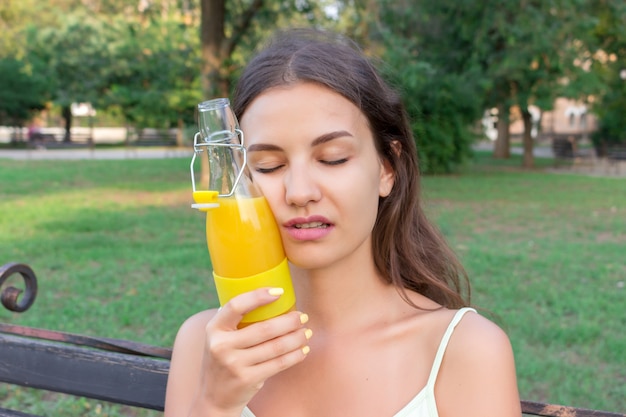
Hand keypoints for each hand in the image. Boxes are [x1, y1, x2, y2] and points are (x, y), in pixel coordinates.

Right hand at [194, 288, 310, 415]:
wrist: (214, 397)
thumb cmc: (224, 359)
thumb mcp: (220, 338)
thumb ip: (237, 321)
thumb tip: (273, 299)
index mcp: (214, 328)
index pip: (236, 306)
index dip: (258, 296)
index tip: (279, 292)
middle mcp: (222, 346)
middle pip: (264, 328)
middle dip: (290, 321)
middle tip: (303, 316)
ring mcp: (234, 364)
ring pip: (276, 346)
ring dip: (297, 337)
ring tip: (306, 332)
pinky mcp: (248, 379)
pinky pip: (278, 364)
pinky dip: (295, 355)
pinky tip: (303, 349)